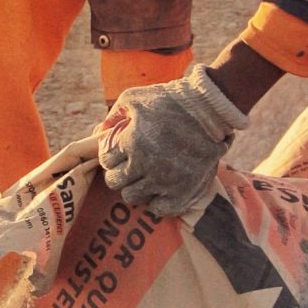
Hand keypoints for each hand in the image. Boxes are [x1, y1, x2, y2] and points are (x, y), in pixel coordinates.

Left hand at [94, 63, 248, 219]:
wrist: (210, 109)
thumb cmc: (169, 100)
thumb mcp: (134, 98)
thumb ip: (113, 116)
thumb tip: (97, 133)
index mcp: (131, 142)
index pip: (106, 161)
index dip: (111, 156)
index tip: (121, 153)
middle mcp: (145, 164)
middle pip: (114, 183)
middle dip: (119, 173)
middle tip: (131, 167)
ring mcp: (164, 180)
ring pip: (132, 198)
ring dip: (135, 188)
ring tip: (144, 178)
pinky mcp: (183, 191)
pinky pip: (159, 209)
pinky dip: (156, 202)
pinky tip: (160, 190)